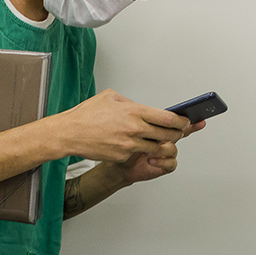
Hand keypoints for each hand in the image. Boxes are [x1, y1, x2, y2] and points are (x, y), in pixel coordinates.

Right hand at [54, 89, 189, 162]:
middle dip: (176, 134)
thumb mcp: (110, 97)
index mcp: (134, 112)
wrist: (70, 133)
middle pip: (167, 135)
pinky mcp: (122, 156)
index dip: (180, 121)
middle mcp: (134, 129)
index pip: (168, 118)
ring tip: (158, 139)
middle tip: (178, 132)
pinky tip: (135, 145)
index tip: (185, 121)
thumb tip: (140, 107)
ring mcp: (129, 145)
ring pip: (155, 147)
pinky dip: (139, 150)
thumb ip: (129, 102)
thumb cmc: (87, 115)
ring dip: (160, 144)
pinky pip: (138, 153)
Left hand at [116, 119, 205, 184]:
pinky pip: (171, 163)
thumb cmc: (121, 142)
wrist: (116, 163)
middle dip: (177, 132)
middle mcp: (164, 139)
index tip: (197, 116)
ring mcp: (165, 152)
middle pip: (179, 133)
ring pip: (173, 148)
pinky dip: (162, 161)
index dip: (186, 118)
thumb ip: (131, 112)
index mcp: (157, 127)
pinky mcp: (163, 165)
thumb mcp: (125, 123)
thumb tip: (134, 104)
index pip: (174, 120)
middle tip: (168, 131)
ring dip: (162, 148)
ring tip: (147, 149)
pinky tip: (150, 159)